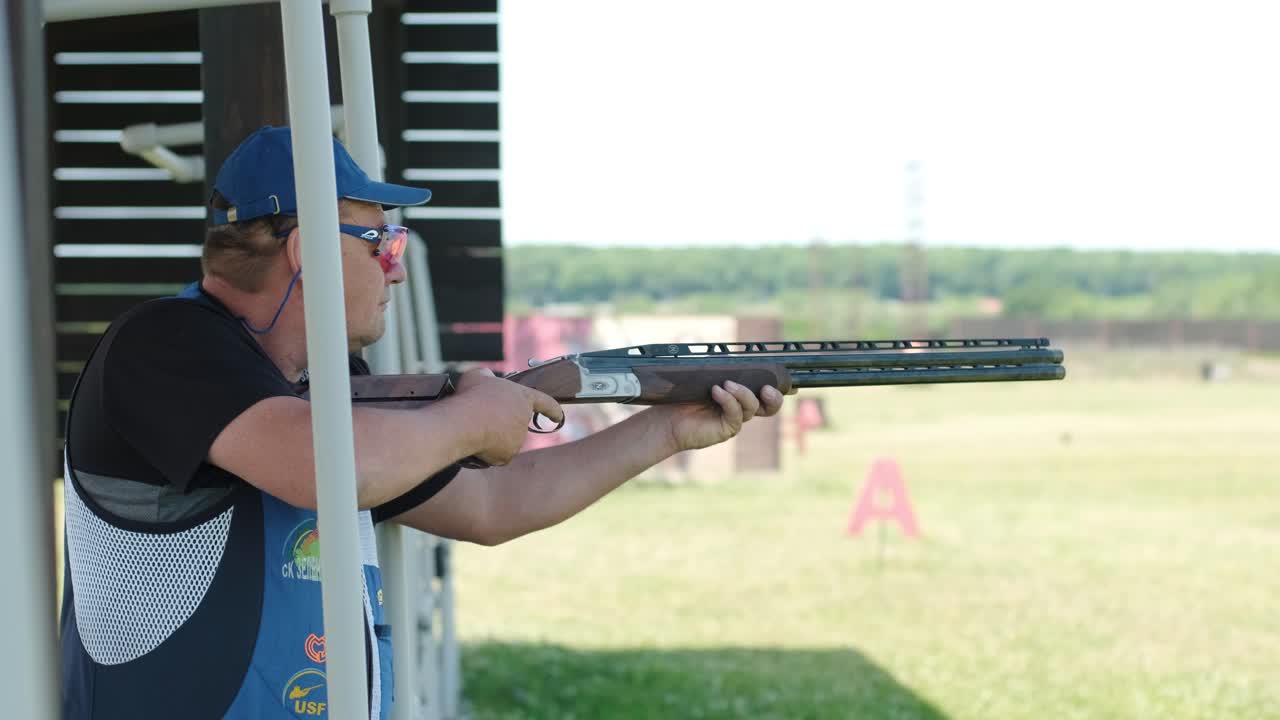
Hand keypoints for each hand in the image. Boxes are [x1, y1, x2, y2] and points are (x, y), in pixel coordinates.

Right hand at [444, 368, 562, 465]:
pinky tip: (476, 442)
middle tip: (481, 418)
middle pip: (515, 423)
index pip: (545, 403)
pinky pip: (496, 454)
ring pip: (504, 440)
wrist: (466, 421)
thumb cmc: (473, 396)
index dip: (552, 409)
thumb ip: (487, 377)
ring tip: (474, 428)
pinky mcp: (508, 455)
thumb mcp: (479, 376)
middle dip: (501, 422)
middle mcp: (524, 420)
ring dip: (492, 436)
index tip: (559, 417)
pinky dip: (487, 451)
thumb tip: (487, 380)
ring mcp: (518, 439)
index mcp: (523, 398)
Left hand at [648, 382, 785, 453]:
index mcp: (740, 396)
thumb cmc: (684, 397)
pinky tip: (717, 391)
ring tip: (725, 384)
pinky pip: (736, 414)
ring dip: (743, 393)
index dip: (780, 387)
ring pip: (753, 407)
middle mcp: (742, 409)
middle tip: (768, 388)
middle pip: (770, 407)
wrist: (667, 419)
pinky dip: (729, 400)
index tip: (790, 380)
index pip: (765, 392)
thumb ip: (722, 371)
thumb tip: (735, 356)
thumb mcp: (706, 379)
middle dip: (774, 397)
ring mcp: (735, 420)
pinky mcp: (727, 429)